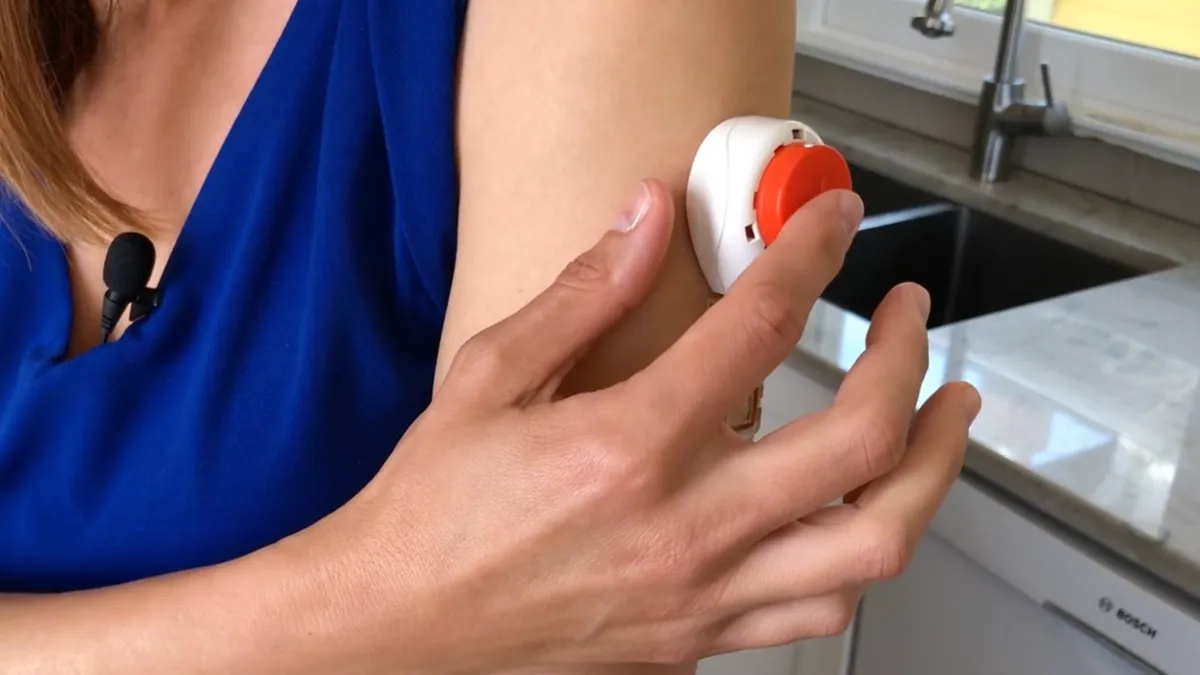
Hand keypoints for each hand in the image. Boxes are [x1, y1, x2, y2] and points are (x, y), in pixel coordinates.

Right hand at [295, 180, 979, 673]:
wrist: (400, 625)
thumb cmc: (433, 513)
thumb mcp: (490, 377)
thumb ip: (583, 294)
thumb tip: (643, 220)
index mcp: (628, 446)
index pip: (760, 326)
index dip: (811, 253)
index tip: (832, 221)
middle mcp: (684, 524)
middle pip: (859, 441)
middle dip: (906, 360)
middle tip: (908, 320)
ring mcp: (703, 592)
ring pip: (873, 541)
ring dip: (929, 469)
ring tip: (943, 420)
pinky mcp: (701, 637)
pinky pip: (821, 609)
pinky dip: (866, 555)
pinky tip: (869, 518)